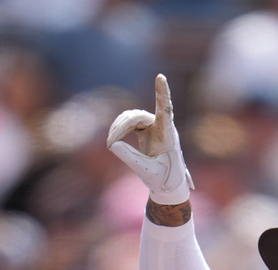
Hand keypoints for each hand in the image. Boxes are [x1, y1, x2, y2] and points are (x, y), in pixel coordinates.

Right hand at [107, 73, 193, 204]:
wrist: (168, 184)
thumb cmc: (162, 178)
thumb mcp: (145, 170)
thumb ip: (129, 157)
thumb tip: (112, 143)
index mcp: (168, 135)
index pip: (165, 110)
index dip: (162, 93)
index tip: (160, 77)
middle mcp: (162, 126)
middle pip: (138, 116)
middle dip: (121, 127)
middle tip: (110, 143)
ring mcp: (154, 126)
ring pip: (132, 117)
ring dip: (118, 127)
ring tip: (111, 143)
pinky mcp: (146, 129)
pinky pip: (130, 121)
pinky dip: (119, 128)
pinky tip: (113, 138)